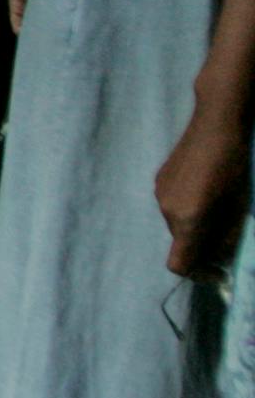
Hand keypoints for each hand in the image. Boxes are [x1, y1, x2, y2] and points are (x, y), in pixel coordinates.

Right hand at [156, 107, 250, 278]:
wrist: (216, 123)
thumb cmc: (235, 166)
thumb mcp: (239, 207)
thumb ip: (228, 237)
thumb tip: (222, 257)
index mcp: (187, 219)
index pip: (179, 264)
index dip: (199, 274)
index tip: (218, 271)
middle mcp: (167, 210)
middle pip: (181, 244)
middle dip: (202, 247)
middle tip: (226, 238)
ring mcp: (159, 194)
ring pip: (177, 225)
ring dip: (195, 227)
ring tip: (217, 210)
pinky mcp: (159, 180)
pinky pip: (172, 207)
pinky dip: (188, 210)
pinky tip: (205, 191)